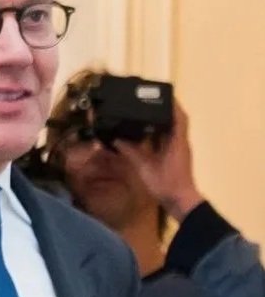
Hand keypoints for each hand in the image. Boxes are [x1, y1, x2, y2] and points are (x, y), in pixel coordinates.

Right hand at [113, 100, 204, 221]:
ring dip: (162, 121)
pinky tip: (146, 134)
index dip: (173, 104)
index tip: (163, 94)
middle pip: (176, 121)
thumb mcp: (145, 167)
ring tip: (144, 114)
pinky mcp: (175, 158)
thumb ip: (131, 152)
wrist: (180, 202)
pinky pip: (168, 140)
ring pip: (173, 131)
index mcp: (177, 142)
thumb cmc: (166, 184)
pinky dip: (159, 134)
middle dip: (165, 110)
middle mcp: (180, 143)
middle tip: (149, 101)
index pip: (180, 117)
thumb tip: (116, 139)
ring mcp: (179, 151)